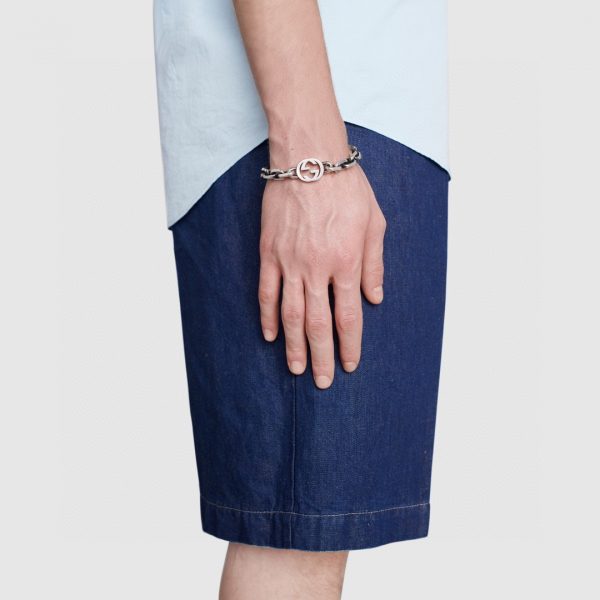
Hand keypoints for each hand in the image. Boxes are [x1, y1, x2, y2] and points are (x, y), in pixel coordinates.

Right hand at [258, 149, 386, 388]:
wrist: (309, 159)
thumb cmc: (347, 187)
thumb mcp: (375, 222)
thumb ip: (375, 262)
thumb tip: (375, 298)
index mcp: (347, 262)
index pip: (349, 316)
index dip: (350, 344)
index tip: (350, 364)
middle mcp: (318, 269)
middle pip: (318, 323)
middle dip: (322, 356)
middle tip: (323, 380)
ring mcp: (290, 262)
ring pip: (291, 315)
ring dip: (294, 345)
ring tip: (296, 369)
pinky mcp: (269, 253)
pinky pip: (267, 292)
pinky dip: (268, 316)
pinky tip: (270, 335)